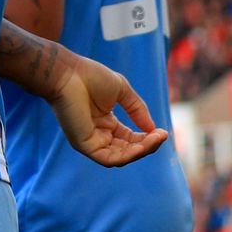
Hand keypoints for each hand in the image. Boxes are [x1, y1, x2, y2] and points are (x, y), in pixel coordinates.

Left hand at [42, 48, 170, 166]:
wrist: (68, 73)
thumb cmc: (90, 77)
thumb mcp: (122, 92)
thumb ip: (138, 110)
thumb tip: (154, 129)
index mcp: (105, 122)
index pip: (130, 139)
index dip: (147, 138)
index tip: (163, 132)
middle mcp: (98, 134)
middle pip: (128, 150)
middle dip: (147, 145)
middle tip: (161, 136)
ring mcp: (90, 140)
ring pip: (121, 157)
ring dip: (141, 151)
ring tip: (154, 139)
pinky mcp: (83, 145)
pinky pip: (109, 159)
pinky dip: (127, 156)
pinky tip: (140, 146)